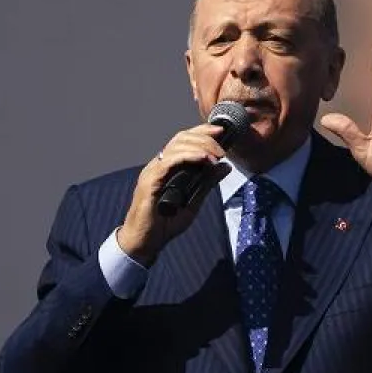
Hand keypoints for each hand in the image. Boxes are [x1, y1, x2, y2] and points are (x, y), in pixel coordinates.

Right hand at [116, 124, 231, 265]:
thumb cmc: (164, 223)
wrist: (145, 241)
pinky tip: (203, 159)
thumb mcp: (194, 201)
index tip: (221, 131)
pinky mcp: (150, 181)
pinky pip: (169, 162)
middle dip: (204, 137)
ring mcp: (153, 171)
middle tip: (222, 149)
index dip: (202, 132)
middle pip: (181, 138)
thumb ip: (208, 183)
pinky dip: (188, 156)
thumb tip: (225, 167)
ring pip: (176, 146)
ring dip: (200, 147)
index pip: (184, 140)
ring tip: (216, 155)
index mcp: (168, 167)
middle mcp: (159, 165)